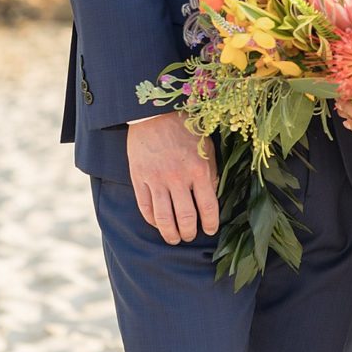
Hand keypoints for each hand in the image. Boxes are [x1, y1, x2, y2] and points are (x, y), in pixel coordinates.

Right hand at [126, 110, 218, 244]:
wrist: (155, 113)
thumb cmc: (186, 129)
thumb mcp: (206, 148)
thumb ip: (210, 174)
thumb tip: (211, 198)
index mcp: (199, 169)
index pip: (208, 208)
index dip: (210, 224)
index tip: (209, 230)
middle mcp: (179, 178)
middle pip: (185, 219)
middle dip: (189, 233)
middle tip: (190, 236)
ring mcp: (157, 179)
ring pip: (164, 219)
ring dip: (170, 234)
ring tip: (174, 238)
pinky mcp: (140, 178)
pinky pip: (145, 208)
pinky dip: (152, 221)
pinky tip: (158, 223)